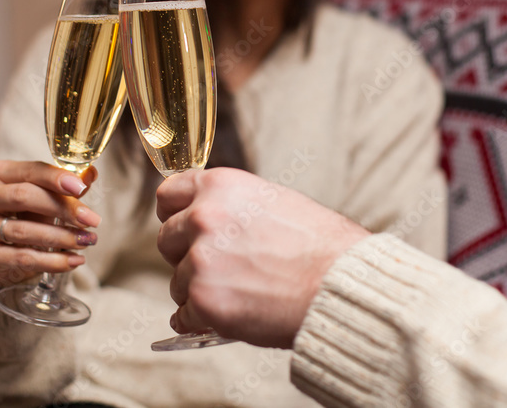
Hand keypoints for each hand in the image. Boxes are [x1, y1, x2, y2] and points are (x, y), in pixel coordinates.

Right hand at [0, 160, 101, 290]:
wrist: (3, 249)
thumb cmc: (28, 212)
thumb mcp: (46, 195)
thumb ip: (67, 186)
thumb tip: (90, 174)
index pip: (31, 171)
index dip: (56, 178)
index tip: (81, 188)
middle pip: (25, 197)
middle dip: (63, 209)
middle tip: (92, 220)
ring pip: (24, 231)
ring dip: (62, 237)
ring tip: (87, 241)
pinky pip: (21, 258)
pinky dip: (52, 261)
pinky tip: (74, 260)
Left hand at [157, 167, 369, 348]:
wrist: (340, 283)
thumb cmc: (319, 244)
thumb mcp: (272, 200)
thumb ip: (231, 204)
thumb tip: (203, 215)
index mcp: (220, 186)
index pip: (167, 195)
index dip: (174, 214)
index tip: (183, 227)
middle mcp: (204, 218)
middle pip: (165, 239)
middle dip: (185, 255)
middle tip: (221, 267)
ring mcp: (200, 260)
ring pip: (177, 281)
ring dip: (200, 291)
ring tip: (243, 292)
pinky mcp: (204, 300)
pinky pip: (184, 315)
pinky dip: (203, 320)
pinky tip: (233, 314)